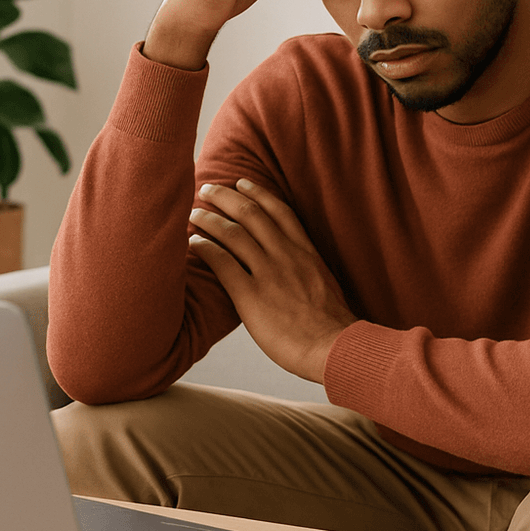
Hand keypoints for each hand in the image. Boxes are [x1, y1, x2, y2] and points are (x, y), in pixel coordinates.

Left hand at [187, 179, 354, 382]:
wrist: (335, 347)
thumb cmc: (332, 326)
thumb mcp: (324, 284)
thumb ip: (306, 270)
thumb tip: (294, 270)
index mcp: (306, 252)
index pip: (280, 211)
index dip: (258, 193)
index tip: (242, 183)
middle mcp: (286, 255)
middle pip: (251, 213)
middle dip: (226, 197)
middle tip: (208, 188)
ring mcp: (269, 274)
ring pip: (233, 233)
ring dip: (209, 219)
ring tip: (194, 213)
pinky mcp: (252, 296)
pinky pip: (223, 263)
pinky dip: (206, 248)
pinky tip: (194, 243)